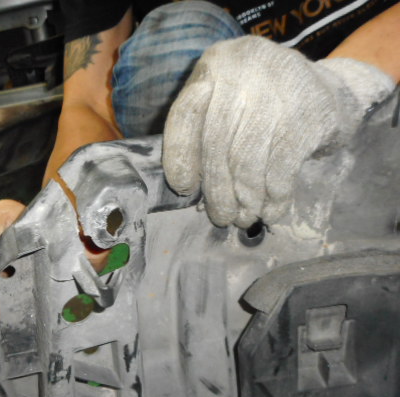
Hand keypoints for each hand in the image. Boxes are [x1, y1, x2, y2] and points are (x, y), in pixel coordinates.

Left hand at [162, 36, 394, 227]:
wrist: (330, 92)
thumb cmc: (264, 107)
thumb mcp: (228, 106)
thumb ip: (206, 137)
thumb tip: (192, 192)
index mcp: (215, 64)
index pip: (185, 115)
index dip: (180, 156)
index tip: (184, 189)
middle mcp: (244, 66)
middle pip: (217, 141)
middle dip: (217, 189)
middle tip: (221, 218)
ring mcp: (280, 85)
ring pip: (247, 157)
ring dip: (245, 198)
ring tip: (244, 218)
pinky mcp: (311, 110)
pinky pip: (282, 165)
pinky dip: (274, 195)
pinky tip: (271, 211)